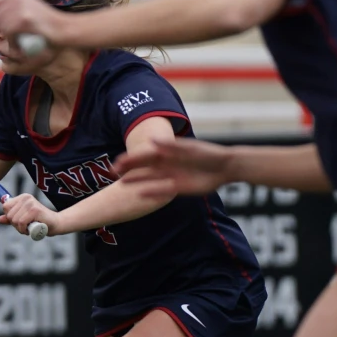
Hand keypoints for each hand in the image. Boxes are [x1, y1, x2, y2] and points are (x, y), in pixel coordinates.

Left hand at [0, 0, 64, 48]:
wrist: (64, 30)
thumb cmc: (47, 23)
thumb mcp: (30, 9)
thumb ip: (13, 8)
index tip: (1, 22)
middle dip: (3, 27)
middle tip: (16, 33)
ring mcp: (21, 8)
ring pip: (2, 26)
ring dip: (9, 37)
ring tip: (22, 39)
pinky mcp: (24, 20)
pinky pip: (9, 34)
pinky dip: (14, 43)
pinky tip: (23, 44)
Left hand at [0, 195, 57, 236]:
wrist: (55, 224)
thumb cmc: (39, 222)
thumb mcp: (22, 219)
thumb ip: (11, 218)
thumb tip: (0, 219)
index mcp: (22, 197)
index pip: (5, 207)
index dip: (11, 217)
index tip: (20, 221)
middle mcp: (26, 197)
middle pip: (9, 215)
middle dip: (15, 225)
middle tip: (26, 226)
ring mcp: (30, 203)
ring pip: (14, 220)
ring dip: (20, 229)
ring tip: (29, 227)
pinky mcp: (35, 209)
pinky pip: (21, 223)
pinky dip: (24, 230)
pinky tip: (31, 229)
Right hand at [113, 133, 233, 197]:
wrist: (224, 167)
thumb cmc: (207, 154)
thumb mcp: (189, 148)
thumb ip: (171, 146)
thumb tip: (152, 142)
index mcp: (168, 152)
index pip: (145, 155)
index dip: (131, 158)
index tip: (118, 161)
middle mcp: (167, 164)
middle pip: (144, 167)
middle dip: (129, 169)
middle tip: (112, 172)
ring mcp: (171, 176)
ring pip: (149, 179)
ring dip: (136, 181)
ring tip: (122, 184)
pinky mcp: (178, 188)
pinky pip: (161, 190)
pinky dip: (151, 192)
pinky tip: (140, 194)